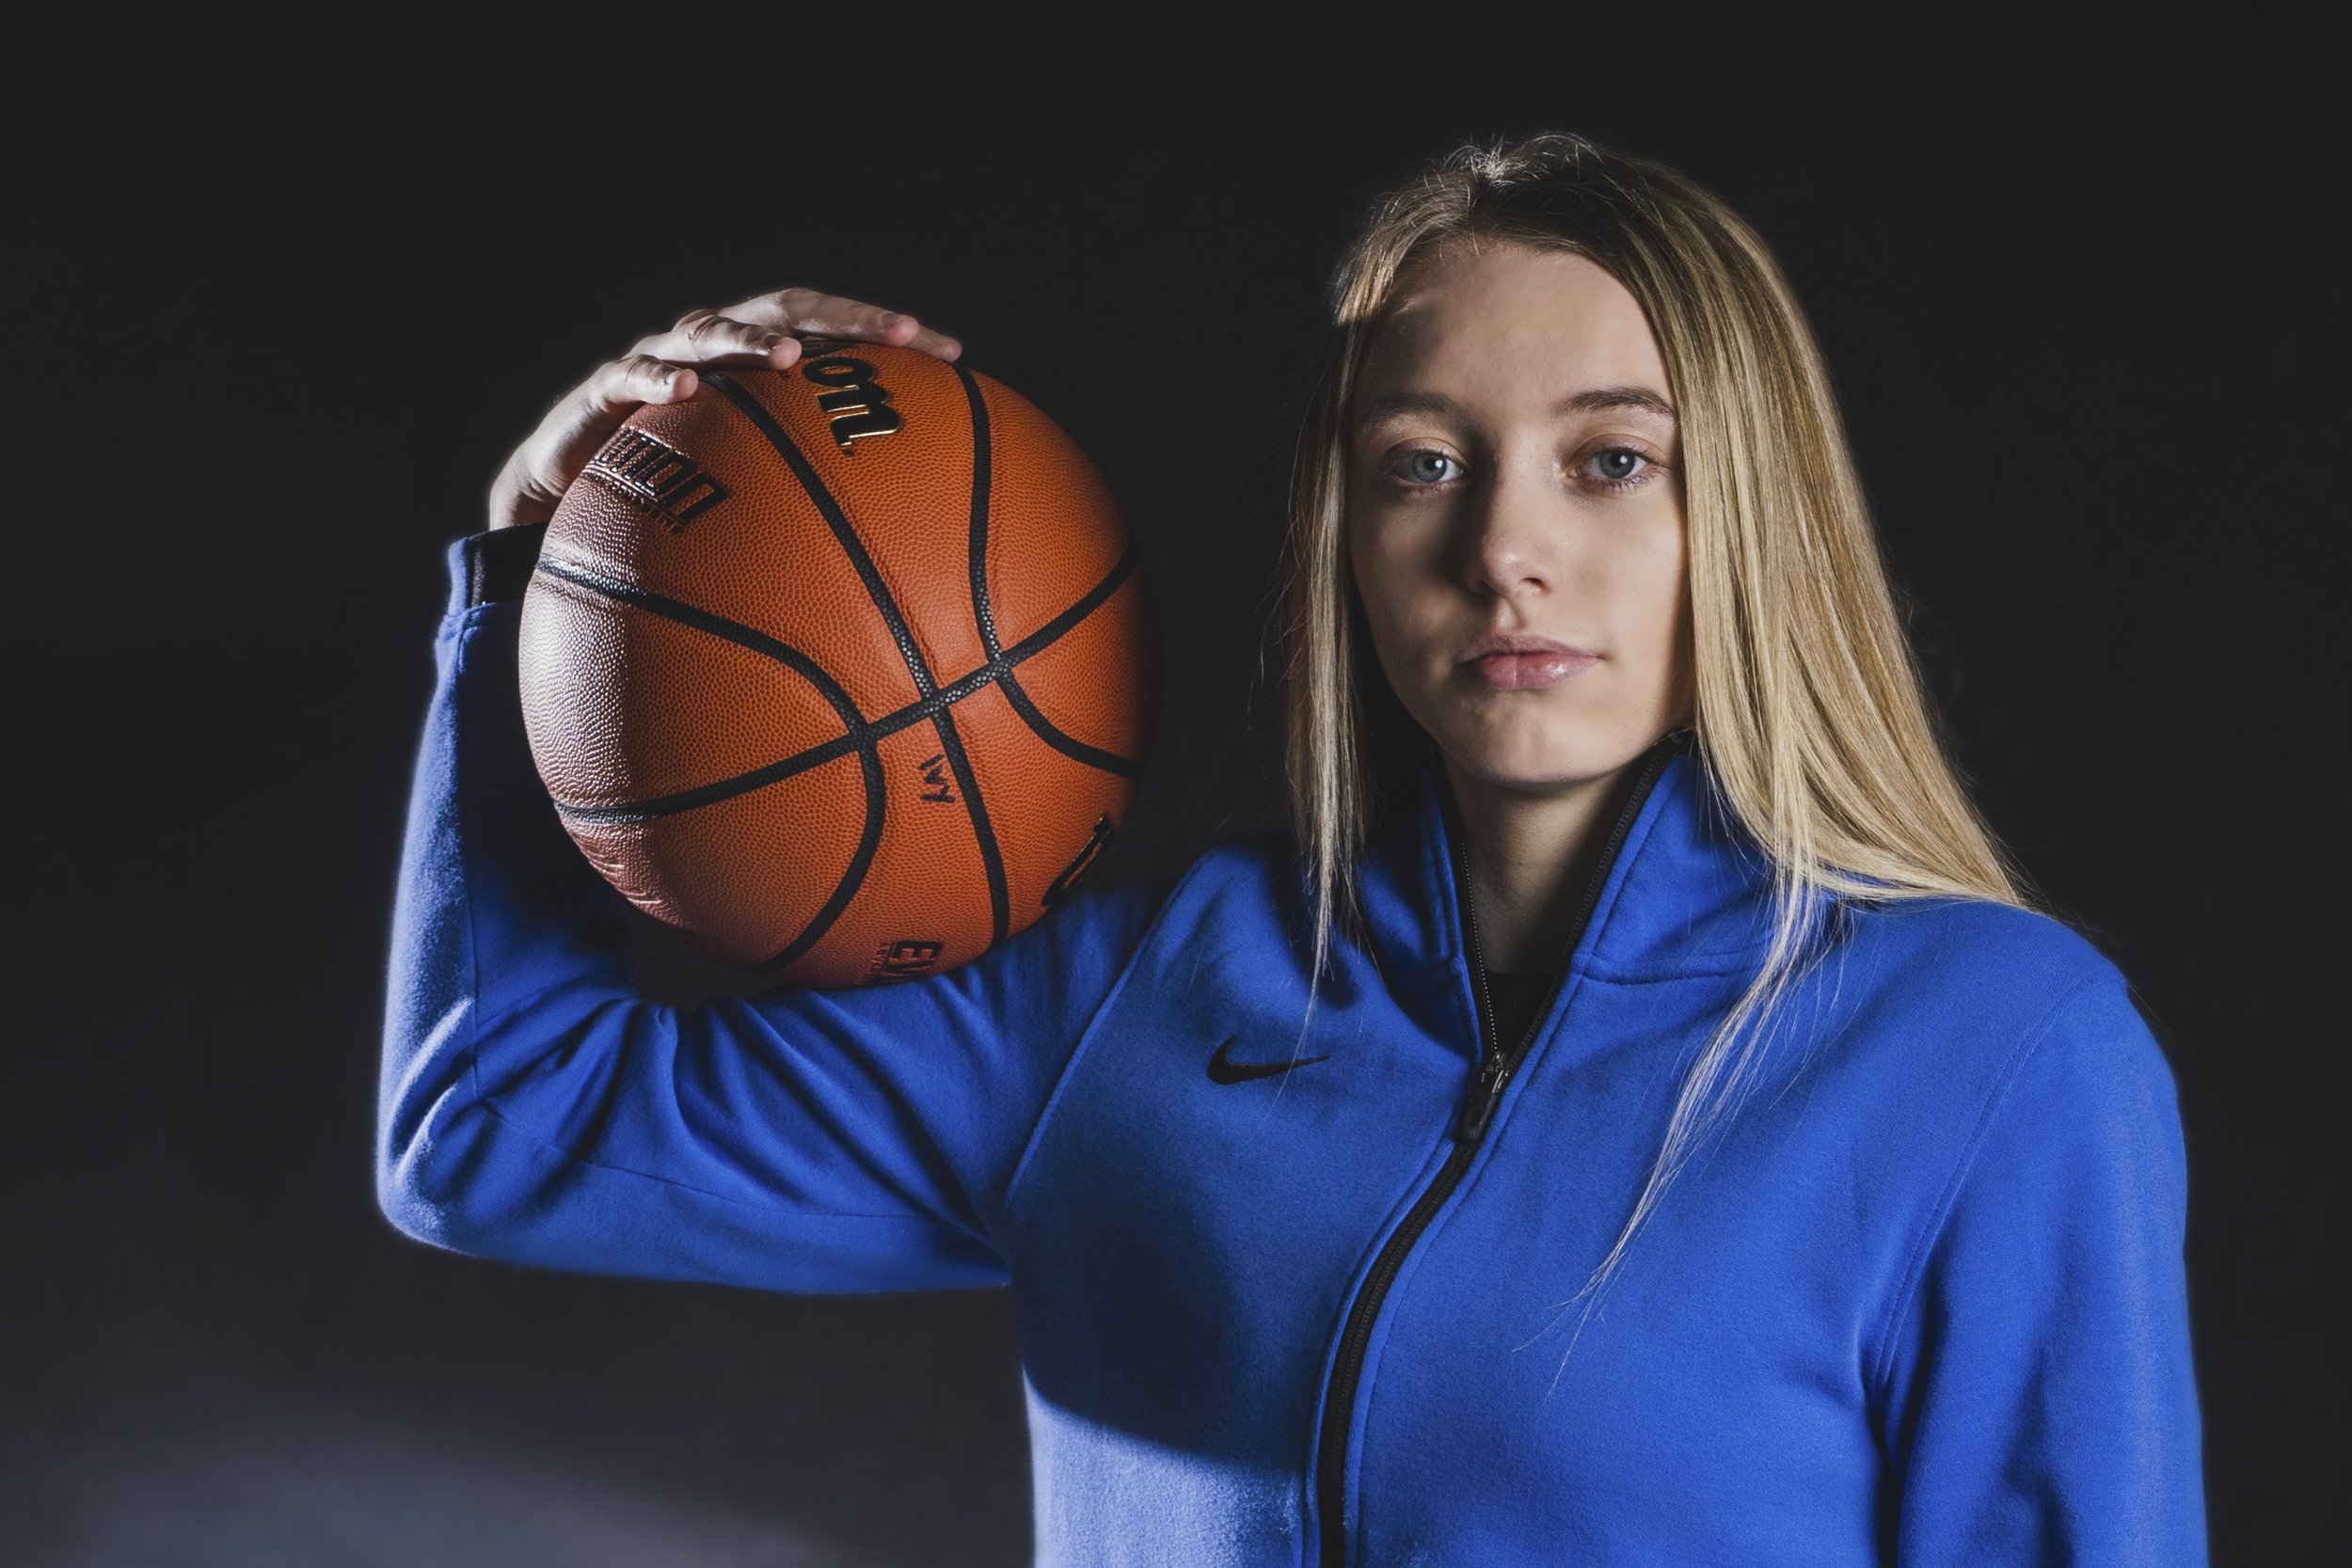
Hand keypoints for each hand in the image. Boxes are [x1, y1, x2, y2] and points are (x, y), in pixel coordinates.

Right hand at [487, 287, 961, 530]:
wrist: (567, 491)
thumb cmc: (670, 490)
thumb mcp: (744, 493)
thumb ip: (808, 497)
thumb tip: (902, 549)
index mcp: (755, 363)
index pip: (832, 331)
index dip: (886, 333)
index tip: (952, 353)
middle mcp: (714, 349)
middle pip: (784, 313)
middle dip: (843, 319)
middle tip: (897, 331)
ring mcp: (659, 361)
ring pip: (707, 333)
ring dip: (748, 341)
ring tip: (788, 356)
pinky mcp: (604, 390)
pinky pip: (630, 377)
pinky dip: (656, 379)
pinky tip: (684, 390)